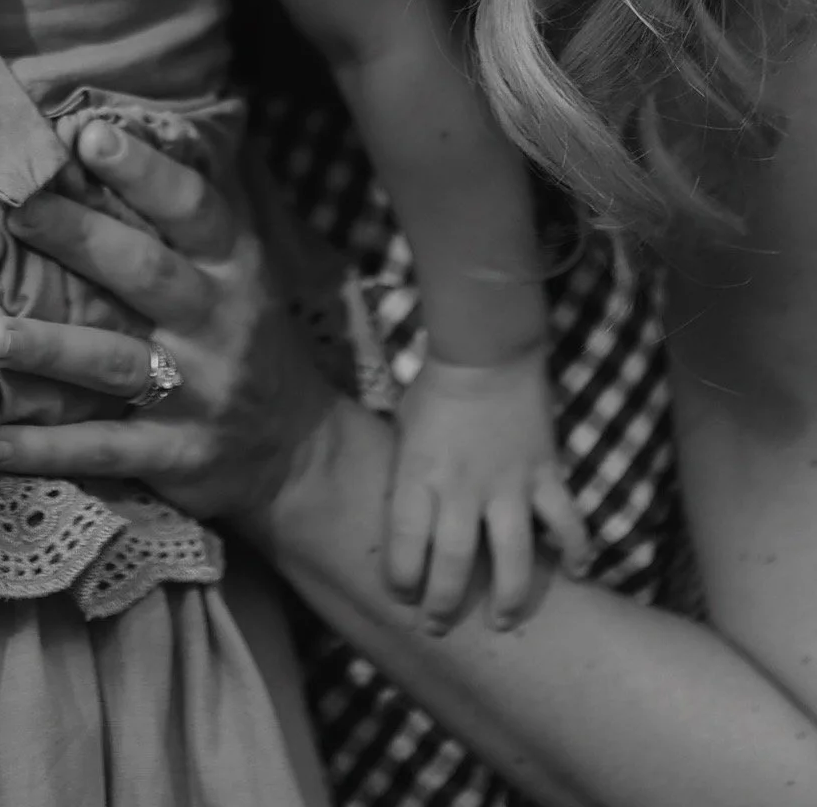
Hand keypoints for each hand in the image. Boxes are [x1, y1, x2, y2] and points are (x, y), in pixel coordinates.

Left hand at [0, 121, 341, 518]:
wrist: (295, 452)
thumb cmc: (241, 332)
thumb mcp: (234, 268)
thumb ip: (177, 214)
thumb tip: (100, 125)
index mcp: (231, 265)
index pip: (190, 207)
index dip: (143, 170)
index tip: (88, 133)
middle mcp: (217, 321)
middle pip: (145, 272)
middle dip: (79, 239)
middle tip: (15, 210)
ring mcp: (198, 392)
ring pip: (115, 363)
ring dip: (48, 348)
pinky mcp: (175, 455)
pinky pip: (102, 450)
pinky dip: (44, 449)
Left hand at [386, 349, 590, 631]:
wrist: (487, 350)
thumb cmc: (435, 389)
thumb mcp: (404, 430)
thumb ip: (408, 475)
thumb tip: (405, 518)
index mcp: (419, 473)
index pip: (404, 542)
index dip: (401, 578)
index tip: (401, 597)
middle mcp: (462, 487)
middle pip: (452, 561)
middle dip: (443, 602)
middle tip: (439, 627)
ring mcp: (509, 484)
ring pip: (512, 557)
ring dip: (508, 596)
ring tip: (501, 620)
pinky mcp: (546, 474)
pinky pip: (566, 522)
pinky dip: (576, 551)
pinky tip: (578, 575)